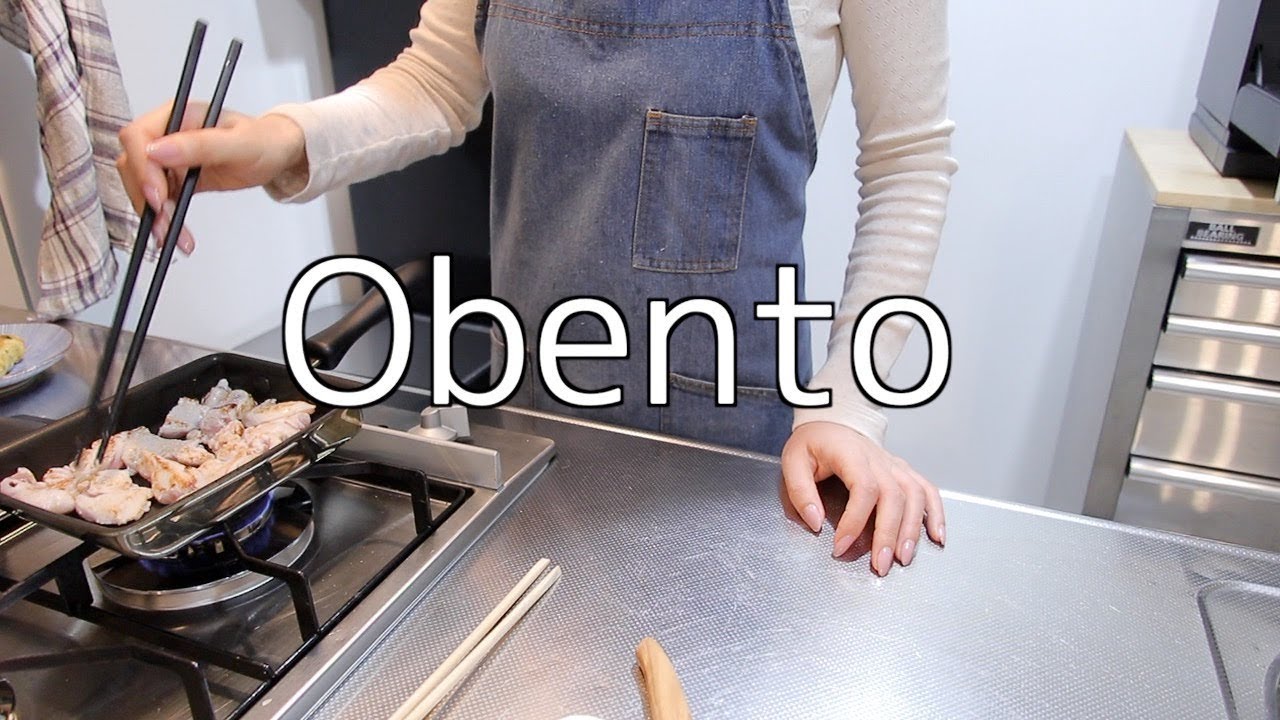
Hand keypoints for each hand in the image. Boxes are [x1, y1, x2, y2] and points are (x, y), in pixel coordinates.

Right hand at [116, 101, 306, 252]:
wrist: (275, 153)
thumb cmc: (263, 141)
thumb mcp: (238, 143)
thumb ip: (199, 145)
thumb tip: (157, 150)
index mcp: (177, 116)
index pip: (138, 137)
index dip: (142, 168)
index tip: (158, 196)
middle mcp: (167, 134)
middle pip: (134, 165)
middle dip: (146, 197)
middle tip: (166, 222)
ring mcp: (168, 157)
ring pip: (142, 186)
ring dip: (153, 214)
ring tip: (174, 236)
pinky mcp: (174, 177)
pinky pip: (158, 199)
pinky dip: (163, 219)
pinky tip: (176, 234)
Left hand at [781, 421, 944, 575]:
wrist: (832, 422)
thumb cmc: (813, 444)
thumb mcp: (793, 461)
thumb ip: (800, 491)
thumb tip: (814, 522)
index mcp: (851, 454)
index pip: (863, 488)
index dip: (854, 520)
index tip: (841, 546)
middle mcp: (878, 459)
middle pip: (894, 496)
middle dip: (889, 535)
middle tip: (880, 565)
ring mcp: (895, 465)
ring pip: (914, 496)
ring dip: (912, 530)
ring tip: (903, 558)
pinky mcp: (903, 472)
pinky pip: (927, 491)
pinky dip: (936, 514)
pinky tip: (937, 537)